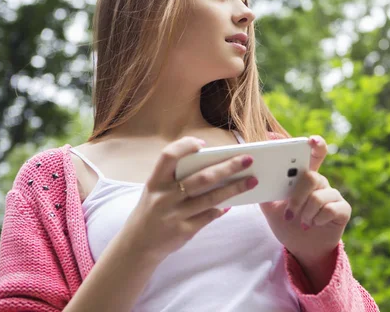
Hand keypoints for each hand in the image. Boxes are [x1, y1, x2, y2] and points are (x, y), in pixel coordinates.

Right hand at [120, 136, 257, 262]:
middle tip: (248, 159)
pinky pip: (209, 216)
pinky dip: (222, 208)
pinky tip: (233, 202)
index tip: (204, 146)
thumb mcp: (155, 190)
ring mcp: (174, 215)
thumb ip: (175, 178)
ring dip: (235, 188)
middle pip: (201, 177)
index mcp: (155, 181)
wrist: (137, 245)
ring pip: (211, 198)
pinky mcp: (183, 231)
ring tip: (252, 181)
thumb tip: (212, 164)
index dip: (186, 146)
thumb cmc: (153, 210)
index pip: (168, 156)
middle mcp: (164, 197)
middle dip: (228, 167)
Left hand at [260, 135, 350, 267]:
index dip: (315, 144)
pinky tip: (314, 224)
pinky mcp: (342, 209)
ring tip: (301, 222)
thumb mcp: (271, 208)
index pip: (313, 154)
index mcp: (304, 177)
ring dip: (304, 213)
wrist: (302, 248)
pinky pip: (330, 209)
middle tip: (289, 213)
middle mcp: (320, 182)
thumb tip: (253, 178)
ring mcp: (333, 195)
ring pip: (318, 196)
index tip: (310, 140)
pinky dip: (317, 219)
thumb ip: (265, 191)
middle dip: (297, 197)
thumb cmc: (288, 224)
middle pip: (312, 176)